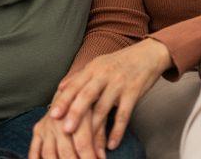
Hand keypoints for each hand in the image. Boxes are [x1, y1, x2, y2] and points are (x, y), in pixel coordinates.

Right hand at [30, 109, 104, 158]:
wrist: (71, 87)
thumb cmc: (88, 103)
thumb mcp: (98, 114)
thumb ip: (99, 136)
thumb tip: (102, 156)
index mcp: (76, 115)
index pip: (83, 144)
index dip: (90, 158)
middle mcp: (59, 121)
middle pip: (66, 152)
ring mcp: (46, 127)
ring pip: (49, 154)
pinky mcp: (38, 130)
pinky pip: (34, 150)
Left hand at [49, 39, 171, 149]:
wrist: (148, 54)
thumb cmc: (120, 62)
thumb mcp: (98, 64)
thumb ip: (80, 77)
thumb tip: (60, 88)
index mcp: (93, 69)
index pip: (75, 86)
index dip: (64, 101)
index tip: (52, 115)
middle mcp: (104, 75)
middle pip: (87, 96)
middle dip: (75, 114)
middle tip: (65, 130)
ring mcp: (119, 84)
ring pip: (104, 108)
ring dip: (95, 129)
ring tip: (87, 146)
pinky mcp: (133, 92)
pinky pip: (124, 114)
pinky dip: (117, 131)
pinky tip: (112, 145)